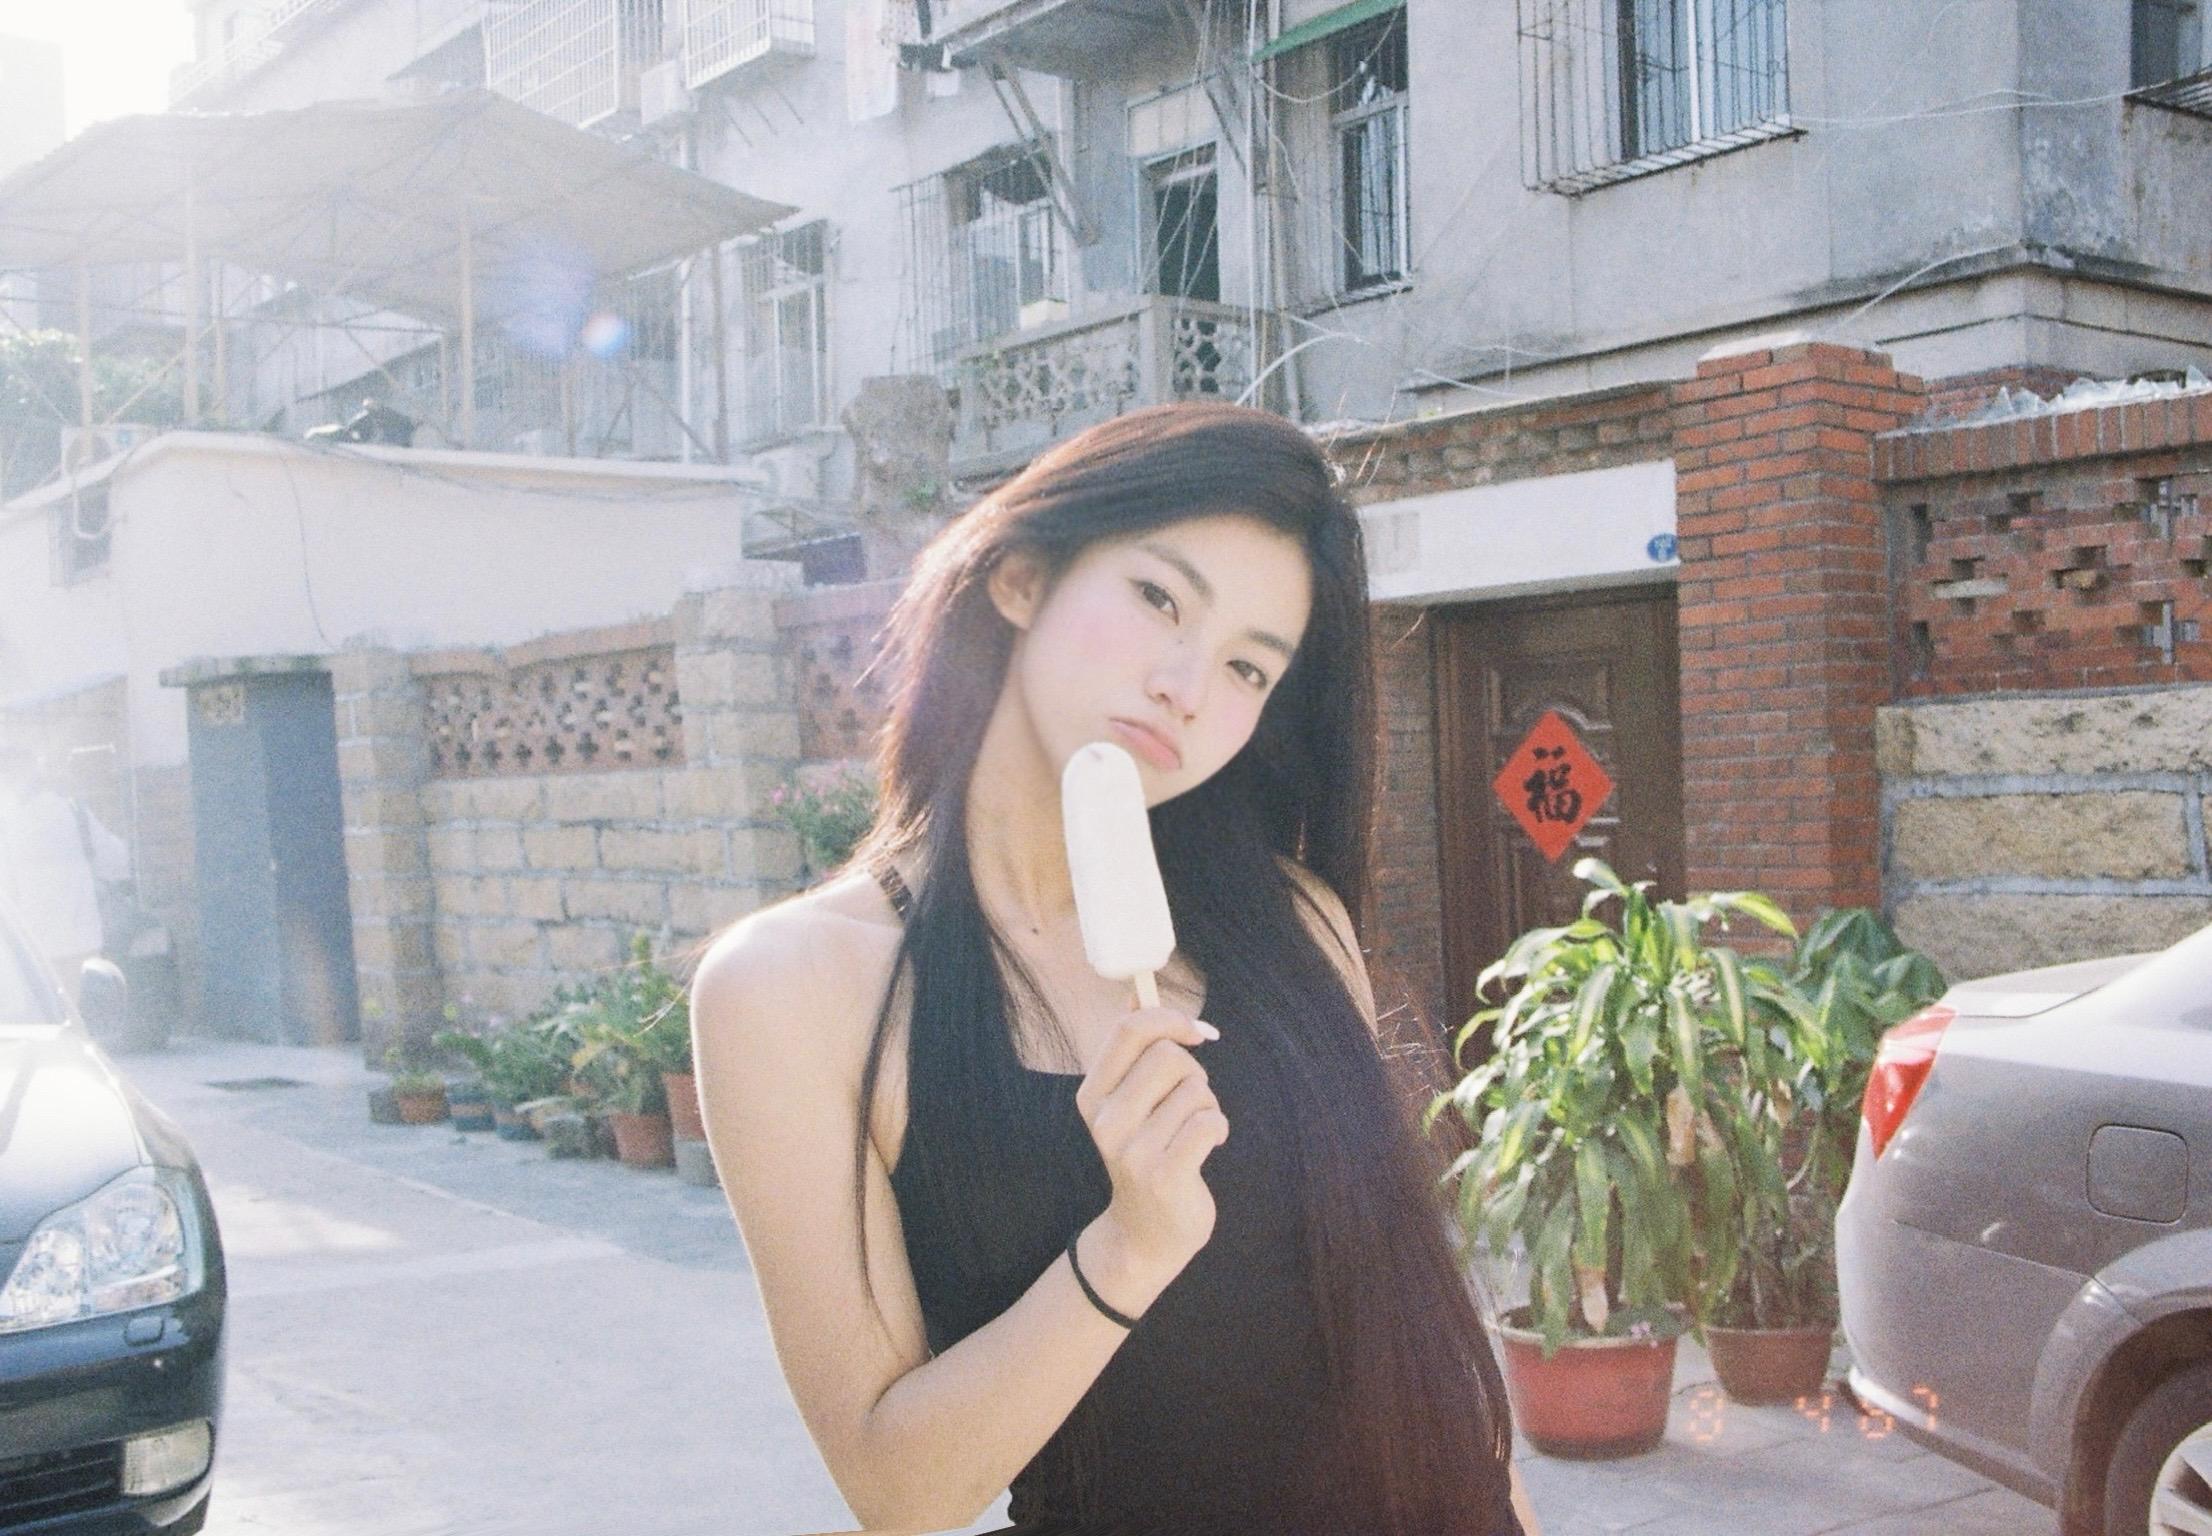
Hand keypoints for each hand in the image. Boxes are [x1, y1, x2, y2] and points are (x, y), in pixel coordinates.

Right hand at [1074, 1003, 1229, 1315]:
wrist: (1146, 1234)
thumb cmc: (1146, 1153)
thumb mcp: (1128, 1101)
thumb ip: (1132, 1049)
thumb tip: (1137, 990)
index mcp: (1092, 1095)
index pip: (1129, 1031)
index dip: (1169, 1018)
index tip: (1195, 1031)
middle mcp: (1105, 1121)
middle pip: (1169, 1056)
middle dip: (1194, 1073)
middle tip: (1190, 1101)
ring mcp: (1132, 1151)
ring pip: (1196, 1090)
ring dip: (1208, 1105)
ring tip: (1193, 1130)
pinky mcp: (1164, 1175)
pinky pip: (1210, 1123)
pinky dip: (1219, 1130)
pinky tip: (1206, 1148)